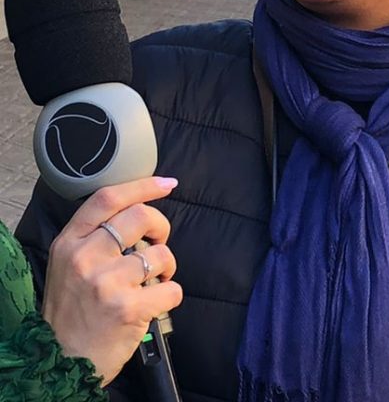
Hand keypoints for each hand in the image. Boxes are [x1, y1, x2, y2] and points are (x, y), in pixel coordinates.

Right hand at [41, 177, 182, 385]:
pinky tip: (155, 303)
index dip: (143, 185)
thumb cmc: (72, 309)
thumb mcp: (67, 264)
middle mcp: (85, 258)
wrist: (61, 361)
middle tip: (159, 242)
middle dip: (161, 226)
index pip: (108, 198)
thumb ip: (94, 235)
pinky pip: (171, 289)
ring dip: (166, 266)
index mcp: (70, 242)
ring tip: (155, 279)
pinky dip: (171, 295)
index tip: (166, 184)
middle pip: (140, 216)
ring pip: (160, 254)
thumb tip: (139, 208)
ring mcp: (106, 283)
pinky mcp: (127, 308)